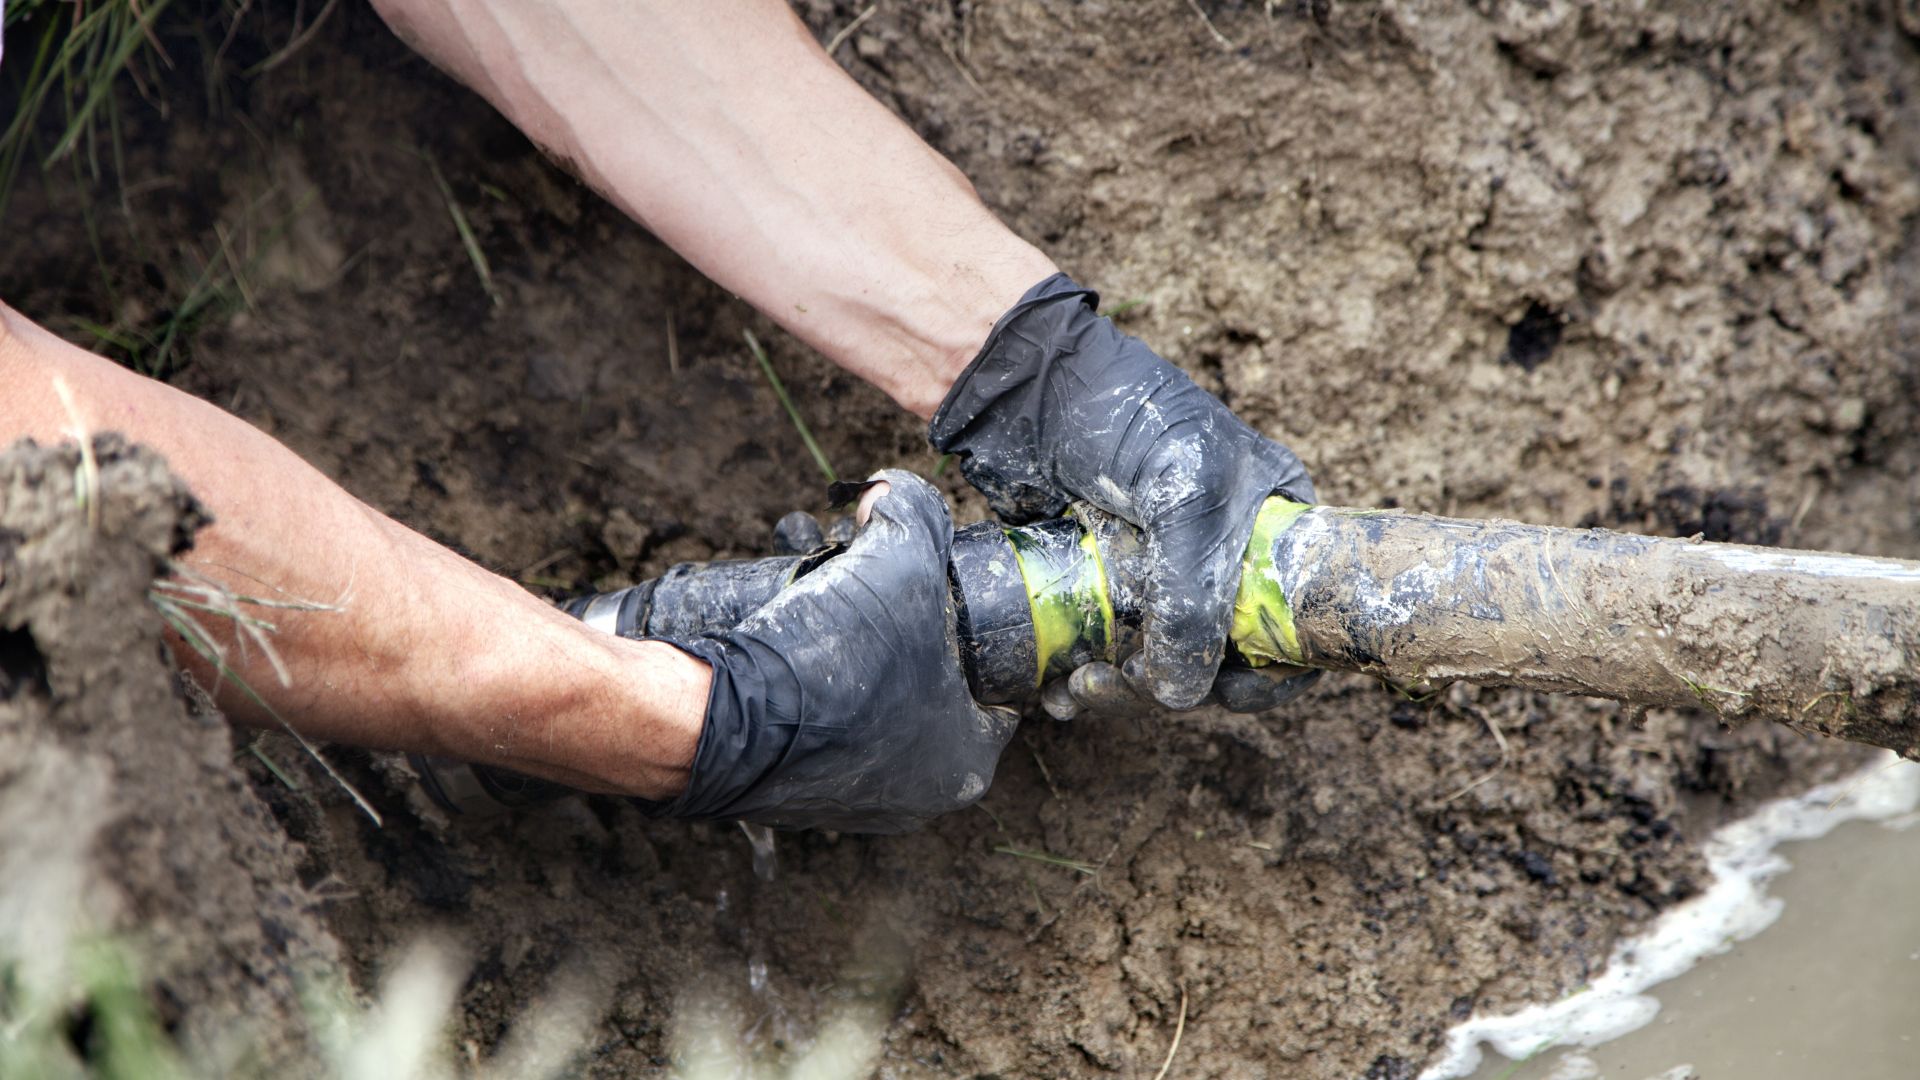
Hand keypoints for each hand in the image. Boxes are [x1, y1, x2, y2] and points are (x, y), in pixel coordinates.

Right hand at [641, 471, 1016, 832]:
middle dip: (907, 641)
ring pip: (874, 711)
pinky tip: (797, 656)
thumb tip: (893, 492)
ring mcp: (854, 804)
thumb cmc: (830, 661)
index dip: (971, 633)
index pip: (994, 690)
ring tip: (832, 618)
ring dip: (858, 666)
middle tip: (877, 600)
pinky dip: (814, 695)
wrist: (720, 721)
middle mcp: (917, 796)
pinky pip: (822, 732)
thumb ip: (916, 513)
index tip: (941, 599)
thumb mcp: (899, 560)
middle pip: (930, 694)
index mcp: (966, 761)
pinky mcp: (796, 796)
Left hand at [929, 274, 1317, 712]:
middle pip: (1222, 658)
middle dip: (1175, 684)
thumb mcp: (1184, 497)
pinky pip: (1106, 654)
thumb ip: (1193, 595)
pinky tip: (1055, 688)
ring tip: (1077, 688)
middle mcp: (1221, 557)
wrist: (1025, 385)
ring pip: (1159, 664)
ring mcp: (1158, 574)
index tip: (1228, 693)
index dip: (1273, 671)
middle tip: (1122, 683)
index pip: (1298, 621)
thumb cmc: (1124, 414)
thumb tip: (1181, 694)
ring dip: (1122, 690)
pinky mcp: (1100, 585)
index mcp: (1271, 526)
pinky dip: (1085, 679)